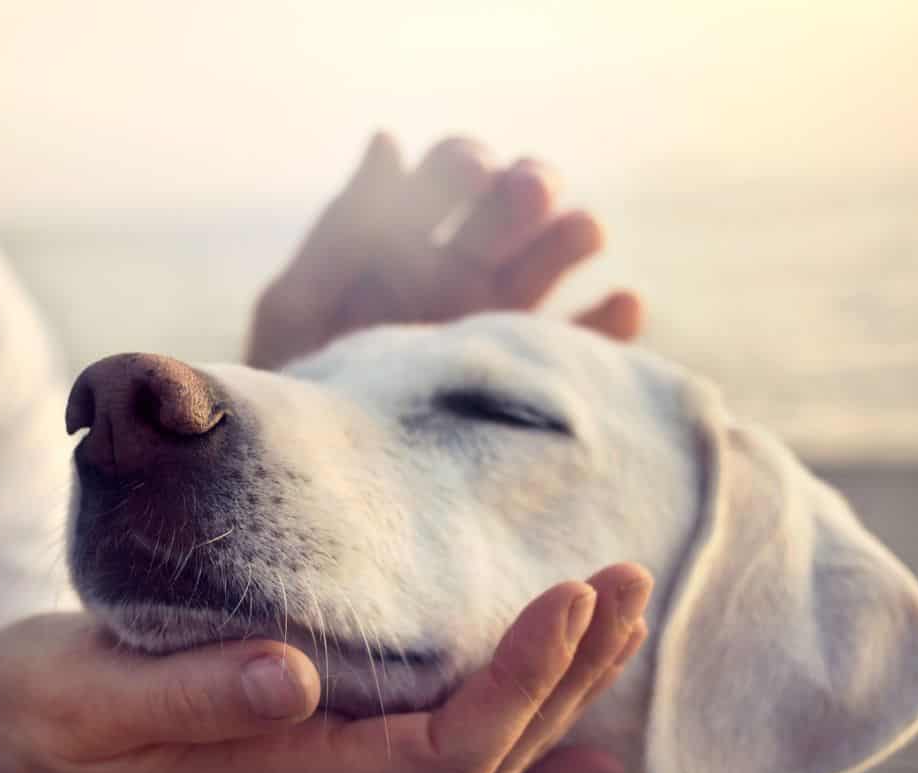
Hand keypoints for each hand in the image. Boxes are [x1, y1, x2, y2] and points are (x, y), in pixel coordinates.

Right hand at [0, 564, 650, 772]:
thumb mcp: (95, 698)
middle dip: (567, 673)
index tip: (568, 597)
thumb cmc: (53, 712)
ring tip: (622, 616)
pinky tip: (587, 736)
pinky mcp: (331, 741)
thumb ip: (191, 695)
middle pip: (489, 757)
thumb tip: (293, 675)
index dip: (517, 684)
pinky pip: (452, 760)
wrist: (25, 742)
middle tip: (625, 579)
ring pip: (483, 757)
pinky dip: (527, 744)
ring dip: (561, 691)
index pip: (441, 753)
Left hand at [246, 133, 642, 370]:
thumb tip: (388, 139)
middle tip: (528, 193)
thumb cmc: (295, 393)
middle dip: (525, 189)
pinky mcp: (531, 380)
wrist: (319, 487)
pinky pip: (585, 346)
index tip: (470, 173)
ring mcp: (500, 325)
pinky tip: (622, 304)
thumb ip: (342, 231)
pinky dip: (611, 324)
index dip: (464, 165)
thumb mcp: (298, 310)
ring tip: (582, 232)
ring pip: (553, 261)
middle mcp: (461, 274)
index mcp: (405, 243)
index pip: (450, 176)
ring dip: (572, 236)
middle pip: (512, 208)